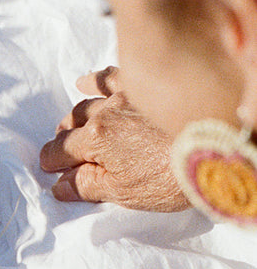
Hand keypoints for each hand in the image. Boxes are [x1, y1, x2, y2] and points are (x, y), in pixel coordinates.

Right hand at [39, 66, 189, 211]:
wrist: (215, 150)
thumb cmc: (170, 176)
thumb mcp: (123, 192)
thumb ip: (86, 186)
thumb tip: (59, 186)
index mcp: (95, 140)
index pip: (58, 151)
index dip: (52, 164)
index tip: (51, 172)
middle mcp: (106, 113)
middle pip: (71, 125)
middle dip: (64, 140)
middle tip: (67, 155)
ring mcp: (127, 96)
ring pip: (88, 101)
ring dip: (75, 115)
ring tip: (71, 126)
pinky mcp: (147, 87)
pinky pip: (112, 75)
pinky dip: (94, 80)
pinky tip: (83, 83)